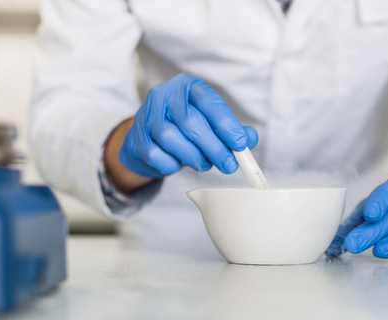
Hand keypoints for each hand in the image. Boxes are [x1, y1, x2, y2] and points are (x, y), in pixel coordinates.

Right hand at [119, 73, 257, 177]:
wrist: (148, 137)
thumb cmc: (185, 128)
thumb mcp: (210, 122)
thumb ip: (232, 129)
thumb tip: (250, 139)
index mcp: (187, 86)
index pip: (209, 101)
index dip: (226, 124)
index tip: (241, 144)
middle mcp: (164, 94)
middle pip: (190, 122)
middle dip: (214, 147)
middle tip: (229, 164)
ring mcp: (146, 114)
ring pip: (171, 138)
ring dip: (193, 156)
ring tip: (204, 164)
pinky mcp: (136, 137)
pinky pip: (156, 154)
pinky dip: (172, 164)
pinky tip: (179, 163)